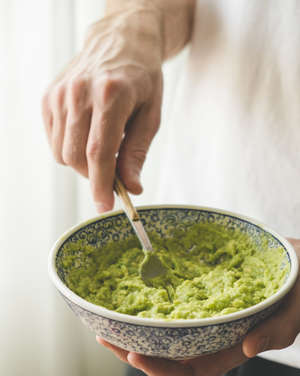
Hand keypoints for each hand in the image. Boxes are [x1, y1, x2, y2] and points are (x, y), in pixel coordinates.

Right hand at [42, 6, 162, 211]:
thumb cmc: (141, 80)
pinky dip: (70, 148)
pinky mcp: (49, 97)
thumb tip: (132, 188)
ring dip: (82, 162)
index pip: (99, 152)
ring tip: (101, 144)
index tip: (105, 206)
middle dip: (93, 175)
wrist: (120, 42)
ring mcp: (60, 94)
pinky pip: (54, 140)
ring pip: (62, 153)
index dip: (101, 184)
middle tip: (112, 171)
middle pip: (77, 157)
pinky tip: (86, 134)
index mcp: (111, 95)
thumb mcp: (151, 116)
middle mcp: (80, 92)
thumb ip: (137, 153)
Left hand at [97, 238, 299, 375]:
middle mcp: (210, 340)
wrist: (297, 266)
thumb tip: (247, 348)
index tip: (135, 354)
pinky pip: (170, 310)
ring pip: (162, 336)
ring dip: (135, 332)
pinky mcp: (200, 300)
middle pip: (165, 359)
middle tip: (105, 337)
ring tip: (108, 321)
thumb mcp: (294, 312)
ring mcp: (203, 320)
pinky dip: (150, 309)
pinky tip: (134, 297)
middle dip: (133, 352)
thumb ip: (276, 332)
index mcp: (229, 351)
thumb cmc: (298, 291)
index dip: (160, 372)